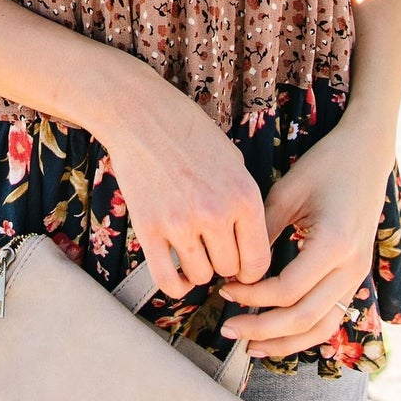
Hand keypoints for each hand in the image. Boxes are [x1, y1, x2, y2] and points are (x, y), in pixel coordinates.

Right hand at [99, 64, 271, 299]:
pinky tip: (177, 273)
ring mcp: (181, 222)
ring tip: (193, 251)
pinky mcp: (149, 228)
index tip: (241, 265)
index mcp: (244, 195)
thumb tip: (250, 243)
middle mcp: (216, 212)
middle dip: (223, 264)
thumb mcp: (234, 161)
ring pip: (201, 276)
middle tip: (213, 250)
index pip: (259, 260)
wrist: (142, 114)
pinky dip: (176, 285)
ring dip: (199, 270)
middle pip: (229, 269)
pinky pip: (167, 280)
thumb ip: (243, 202)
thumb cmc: (189, 132)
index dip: (251, 269)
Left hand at [215, 120, 391, 357]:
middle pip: (304, 318)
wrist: (367, 152)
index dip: (252, 296)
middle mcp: (352, 267)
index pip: (287, 290)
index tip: (225, 288)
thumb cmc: (326, 164)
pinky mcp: (355, 276)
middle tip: (227, 329)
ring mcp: (358, 275)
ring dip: (285, 342)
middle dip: (262, 329)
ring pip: (322, 328)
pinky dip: (304, 333)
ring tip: (250, 346)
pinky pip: (331, 317)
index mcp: (335, 244)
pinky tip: (278, 335)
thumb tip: (235, 267)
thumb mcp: (289, 191)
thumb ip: (263, 231)